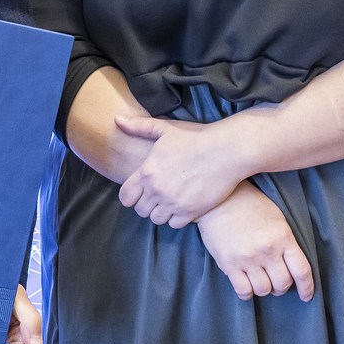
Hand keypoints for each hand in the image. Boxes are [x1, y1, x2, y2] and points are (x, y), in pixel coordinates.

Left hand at [116, 115, 242, 227]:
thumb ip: (139, 126)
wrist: (226, 151)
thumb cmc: (195, 138)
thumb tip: (117, 119)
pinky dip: (177, 217)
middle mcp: (157, 190)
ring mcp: (174, 203)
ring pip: (157, 219)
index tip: (139, 192)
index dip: (130, 196)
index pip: (125, 197)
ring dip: (161, 211)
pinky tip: (183, 204)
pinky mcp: (190, 212)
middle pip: (140, 210)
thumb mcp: (165, 129)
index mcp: (147, 172)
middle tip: (158, 194)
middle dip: (146, 203)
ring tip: (171, 199)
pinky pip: (174, 224)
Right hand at [196, 181, 313, 301]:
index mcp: (283, 236)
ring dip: (264, 288)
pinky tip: (246, 283)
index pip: (302, 270)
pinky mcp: (229, 264)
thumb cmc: (250, 205)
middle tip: (275, 279)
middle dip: (281, 286)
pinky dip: (247, 292)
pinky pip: (244, 291)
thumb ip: (286, 242)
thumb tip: (292, 267)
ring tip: (259, 278)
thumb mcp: (276, 218)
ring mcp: (248, 258)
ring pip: (264, 290)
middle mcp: (267, 249)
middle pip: (282, 284)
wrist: (218, 198)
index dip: (307, 287)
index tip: (306, 296)